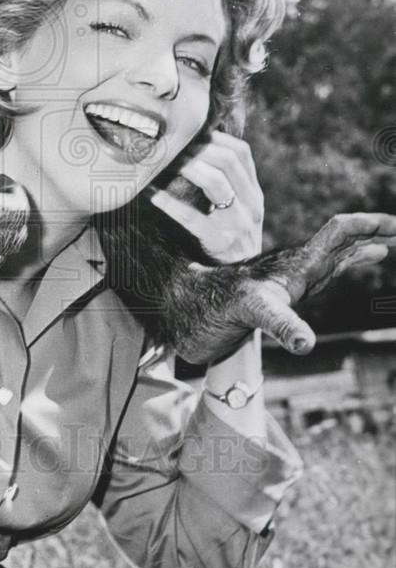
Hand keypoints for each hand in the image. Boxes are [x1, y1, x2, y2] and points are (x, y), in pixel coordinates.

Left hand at [149, 131, 262, 261]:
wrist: (242, 279)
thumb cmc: (231, 238)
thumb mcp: (240, 210)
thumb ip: (228, 185)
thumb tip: (197, 150)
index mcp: (254, 193)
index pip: (242, 153)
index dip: (217, 138)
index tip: (192, 131)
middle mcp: (250, 205)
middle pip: (228, 162)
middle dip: (199, 149)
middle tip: (174, 144)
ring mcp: (237, 224)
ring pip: (216, 183)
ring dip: (188, 167)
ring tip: (166, 162)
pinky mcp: (219, 242)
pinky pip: (192, 217)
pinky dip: (170, 203)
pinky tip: (152, 194)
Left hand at [170, 212, 395, 363]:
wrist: (192, 310)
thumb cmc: (220, 305)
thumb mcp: (253, 311)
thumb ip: (281, 324)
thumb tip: (305, 343)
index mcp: (299, 262)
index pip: (340, 231)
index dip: (368, 224)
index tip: (395, 225)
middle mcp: (302, 265)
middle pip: (346, 238)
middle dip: (377, 230)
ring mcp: (299, 277)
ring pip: (343, 252)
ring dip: (370, 243)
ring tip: (394, 239)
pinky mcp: (294, 290)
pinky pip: (333, 268)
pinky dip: (357, 260)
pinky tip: (371, 256)